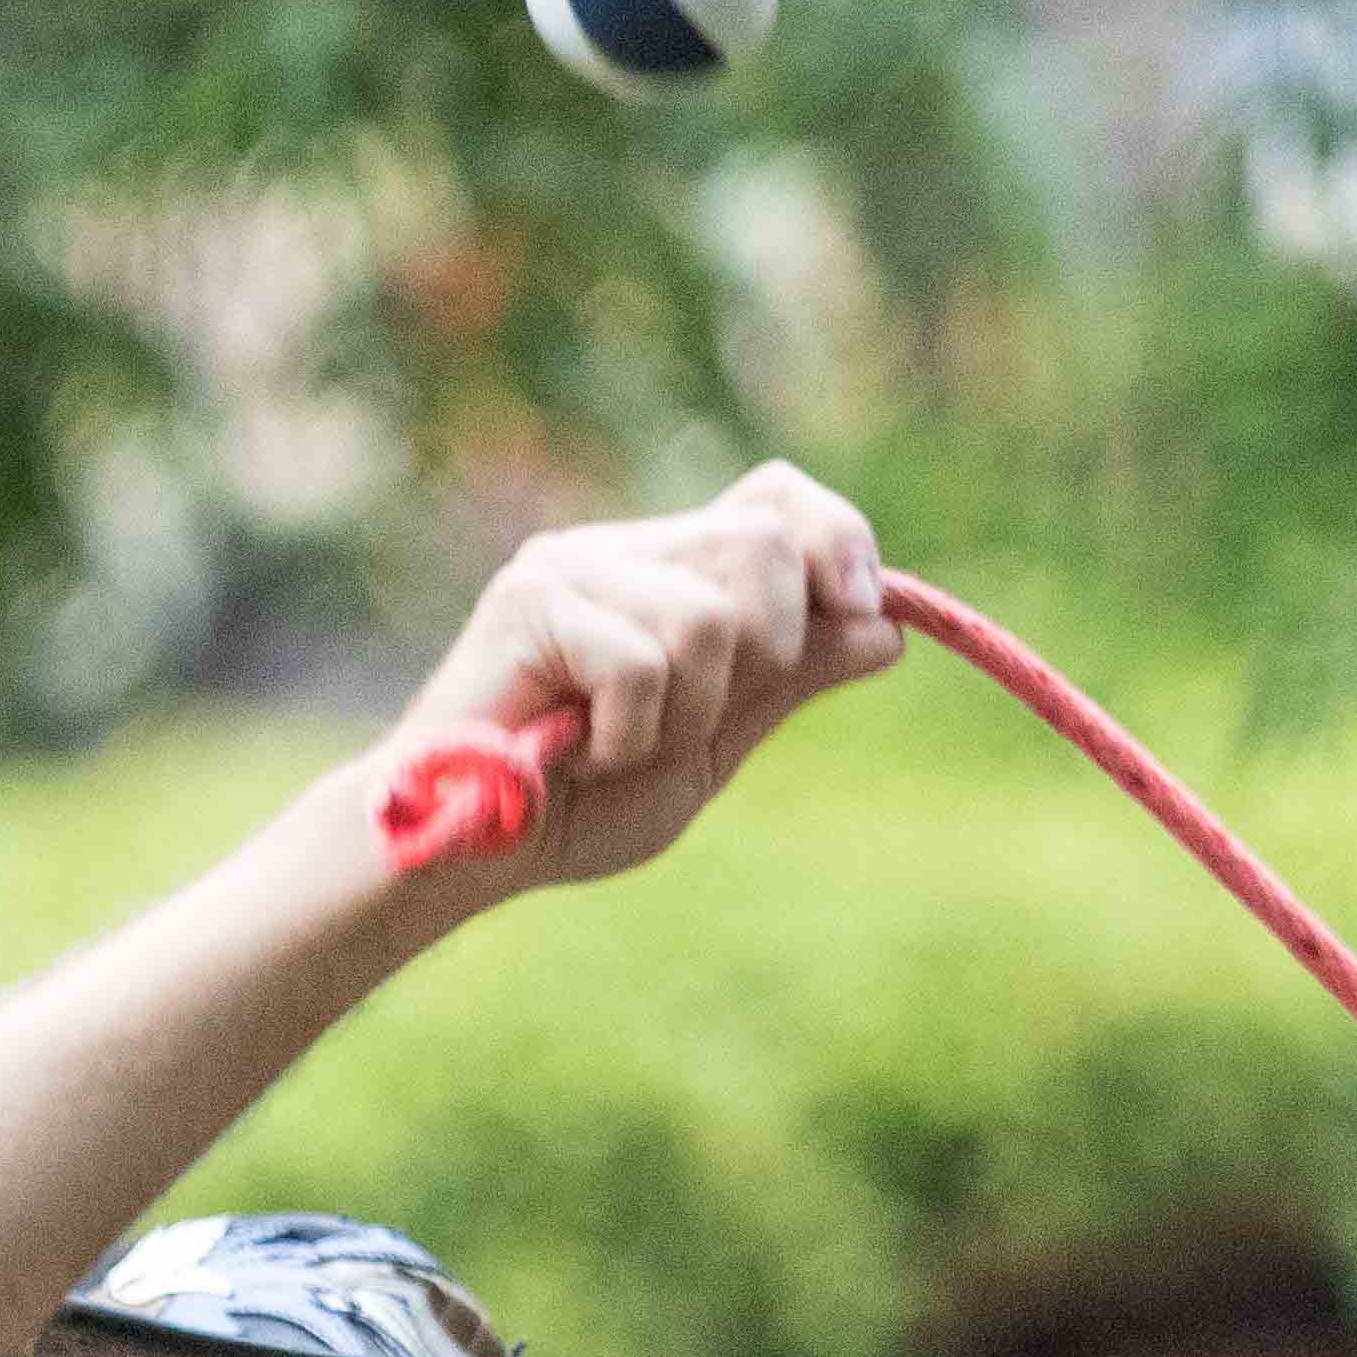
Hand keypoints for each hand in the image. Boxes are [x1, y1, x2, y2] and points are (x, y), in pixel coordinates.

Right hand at [376, 460, 900, 894]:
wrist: (469, 856)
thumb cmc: (575, 809)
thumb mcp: (710, 746)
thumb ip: (786, 684)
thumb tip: (887, 630)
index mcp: (667, 571)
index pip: (776, 500)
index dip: (838, 539)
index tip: (859, 608)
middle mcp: (621, 549)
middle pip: (763, 543)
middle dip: (766, 651)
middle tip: (689, 722)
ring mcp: (572, 566)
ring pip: (712, 616)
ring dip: (687, 716)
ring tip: (616, 749)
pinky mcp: (531, 602)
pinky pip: (644, 664)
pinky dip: (630, 737)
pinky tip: (576, 755)